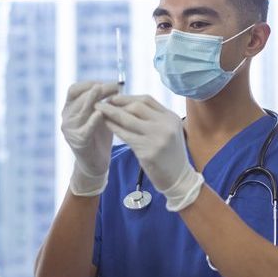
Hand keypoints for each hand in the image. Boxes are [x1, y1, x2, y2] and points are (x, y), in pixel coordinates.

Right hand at [61, 81, 118, 195]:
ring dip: (95, 101)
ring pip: (81, 111)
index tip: (105, 82)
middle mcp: (66, 117)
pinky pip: (85, 129)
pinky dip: (92, 120)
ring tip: (107, 94)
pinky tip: (100, 114)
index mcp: (69, 108)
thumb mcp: (99, 114)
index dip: (89, 84)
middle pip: (80, 98)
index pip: (74, 90)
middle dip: (97, 90)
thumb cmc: (99, 135)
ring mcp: (70, 130)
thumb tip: (115, 85)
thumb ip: (102, 102)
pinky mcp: (78, 142)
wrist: (95, 162)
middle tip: (114, 86)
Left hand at [95, 95, 203, 210]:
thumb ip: (154, 119)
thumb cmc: (170, 155)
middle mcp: (166, 125)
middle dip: (117, 103)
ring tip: (98, 109)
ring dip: (110, 112)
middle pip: (137, 106)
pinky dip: (114, 128)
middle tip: (103, 102)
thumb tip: (129, 106)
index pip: (147, 100)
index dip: (128, 97)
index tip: (114, 98)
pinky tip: (106, 124)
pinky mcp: (148, 151)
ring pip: (128, 119)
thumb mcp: (168, 131)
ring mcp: (157, 138)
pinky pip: (125, 135)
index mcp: (171, 117)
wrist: (179, 179)